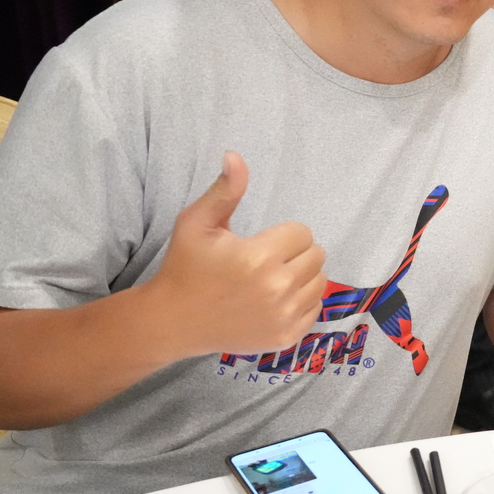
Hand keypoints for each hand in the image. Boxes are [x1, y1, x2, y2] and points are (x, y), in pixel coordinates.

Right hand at [147, 152, 325, 358]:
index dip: (282, 234)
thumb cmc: (186, 267)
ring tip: (270, 279)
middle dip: (295, 252)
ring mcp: (283, 316)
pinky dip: (301, 302)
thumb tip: (235, 156)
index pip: (302, 233)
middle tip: (266, 260)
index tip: (260, 243)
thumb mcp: (197, 223)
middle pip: (317, 255)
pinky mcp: (286, 337)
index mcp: (258, 257)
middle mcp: (277, 288)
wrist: (174, 321)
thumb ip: (225, 191)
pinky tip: (273, 301)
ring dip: (302, 276)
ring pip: (319, 281)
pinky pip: (315, 308)